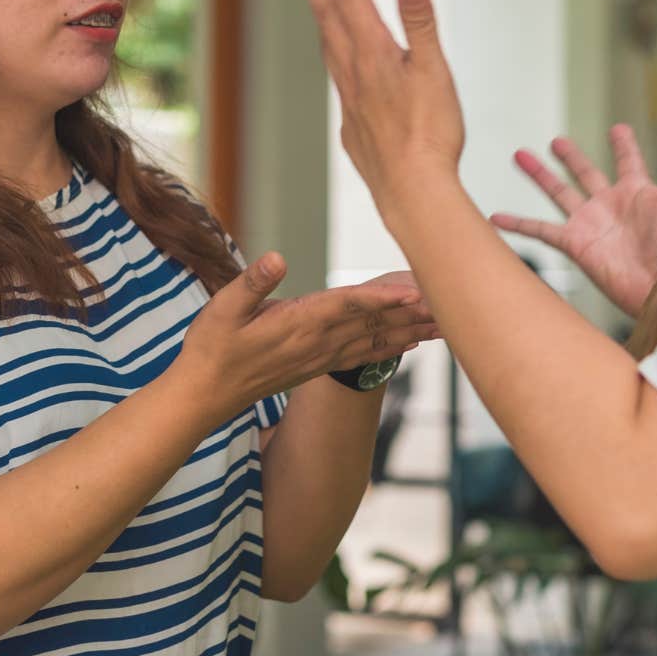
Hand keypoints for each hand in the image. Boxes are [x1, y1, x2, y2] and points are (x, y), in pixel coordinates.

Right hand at [173, 253, 437, 421]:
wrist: (202, 398)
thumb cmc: (209, 349)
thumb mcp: (220, 309)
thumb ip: (252, 284)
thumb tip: (276, 258)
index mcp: (297, 324)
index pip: (348, 305)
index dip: (383, 296)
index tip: (415, 290)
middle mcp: (316, 343)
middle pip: (374, 322)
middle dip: (413, 311)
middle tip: (454, 301)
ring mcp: (319, 357)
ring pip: (376, 340)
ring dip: (412, 329)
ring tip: (447, 321)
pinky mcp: (316, 366)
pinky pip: (364, 355)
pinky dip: (391, 347)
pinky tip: (412, 343)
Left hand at [290, 0, 464, 213]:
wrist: (412, 192)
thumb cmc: (430, 134)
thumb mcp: (435, 74)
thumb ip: (421, 27)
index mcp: (374, 53)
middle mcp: (354, 72)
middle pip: (330, 15)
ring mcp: (350, 99)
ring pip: (329, 46)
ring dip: (321, 14)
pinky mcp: (353, 125)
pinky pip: (338, 79)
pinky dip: (334, 56)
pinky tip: (340, 62)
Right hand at [491, 125, 656, 316]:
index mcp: (640, 193)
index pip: (629, 162)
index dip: (623, 145)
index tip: (617, 128)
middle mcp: (611, 206)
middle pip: (586, 172)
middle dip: (571, 156)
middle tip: (558, 141)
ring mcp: (591, 224)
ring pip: (559, 192)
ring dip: (539, 174)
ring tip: (520, 154)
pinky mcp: (576, 244)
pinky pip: (541, 230)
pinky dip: (518, 223)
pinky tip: (495, 217)